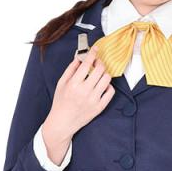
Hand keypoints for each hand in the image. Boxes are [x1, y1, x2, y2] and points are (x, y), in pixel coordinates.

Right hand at [41, 44, 115, 160]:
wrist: (63, 122)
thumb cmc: (61, 101)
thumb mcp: (61, 83)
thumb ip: (71, 68)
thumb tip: (80, 55)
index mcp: (74, 84)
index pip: (87, 63)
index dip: (92, 53)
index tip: (95, 49)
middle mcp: (84, 91)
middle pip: (100, 69)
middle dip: (99, 63)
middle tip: (97, 63)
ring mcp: (93, 100)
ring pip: (107, 79)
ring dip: (104, 74)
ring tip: (99, 75)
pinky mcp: (100, 107)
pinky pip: (111, 91)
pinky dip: (108, 86)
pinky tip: (102, 86)